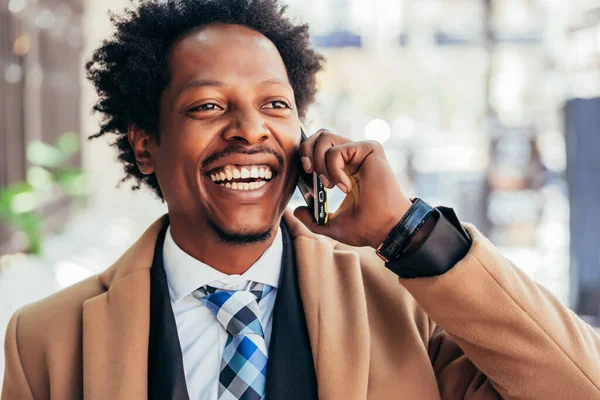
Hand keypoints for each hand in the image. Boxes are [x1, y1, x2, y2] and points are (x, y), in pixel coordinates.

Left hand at [293, 129, 412, 248]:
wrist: (384, 229)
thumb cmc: (365, 228)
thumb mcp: (331, 225)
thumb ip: (313, 219)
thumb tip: (296, 211)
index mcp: (344, 169)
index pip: (319, 147)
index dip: (306, 155)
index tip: (306, 175)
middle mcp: (352, 157)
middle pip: (319, 135)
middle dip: (307, 150)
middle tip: (310, 173)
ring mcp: (361, 151)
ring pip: (325, 137)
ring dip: (319, 162)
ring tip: (330, 184)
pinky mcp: (369, 149)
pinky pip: (337, 151)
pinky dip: (334, 171)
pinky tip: (346, 188)